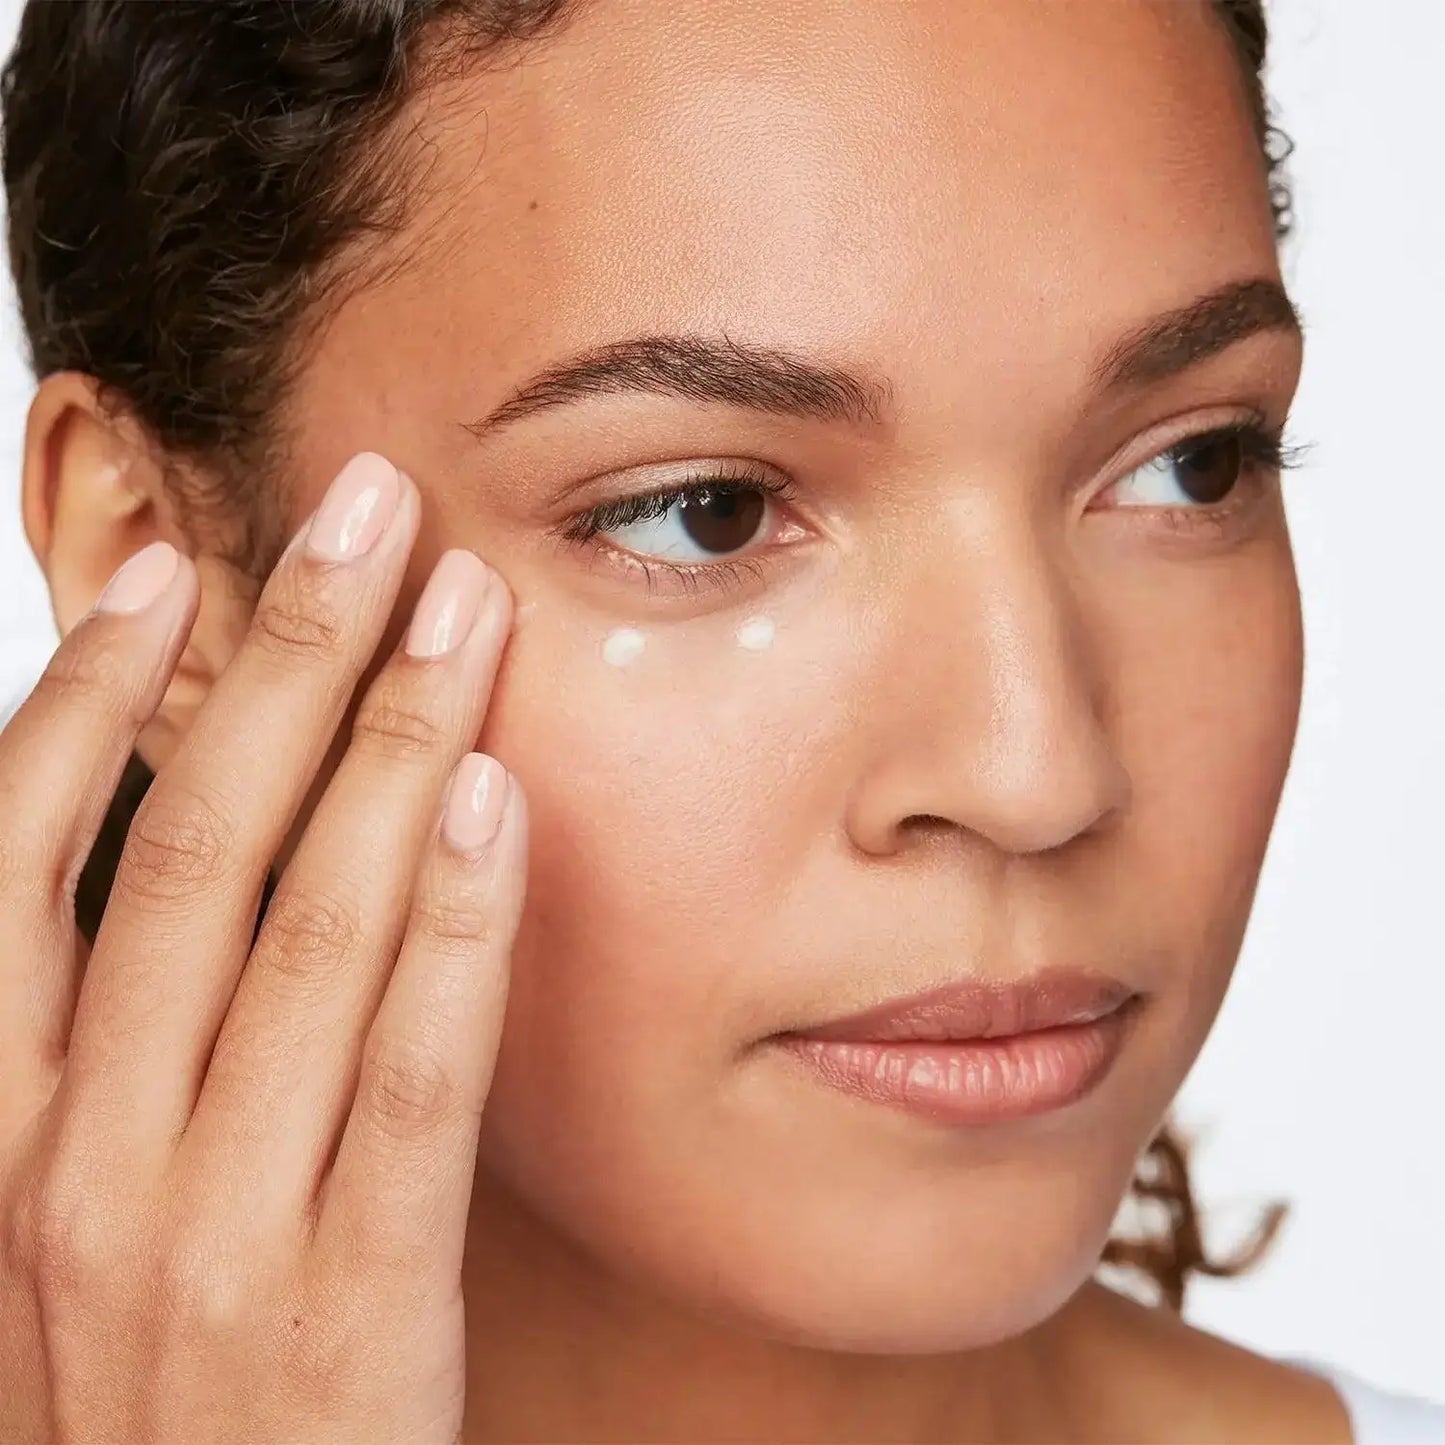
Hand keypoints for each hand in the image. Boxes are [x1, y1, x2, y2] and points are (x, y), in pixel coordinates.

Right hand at [0, 452, 526, 1444]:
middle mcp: (77, 1165)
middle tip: (366, 512)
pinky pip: (408, 1076)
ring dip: (392, 744)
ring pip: (305, 929)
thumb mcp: (75, 1220)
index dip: (92, 693)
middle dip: (286, 660)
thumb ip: (112, 1050)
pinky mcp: (349, 1305)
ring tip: (463, 610)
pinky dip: (455, 926)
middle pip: (187, 846)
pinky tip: (500, 802)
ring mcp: (210, 1234)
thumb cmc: (153, 1393)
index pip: (15, 859)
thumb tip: (187, 851)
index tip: (174, 566)